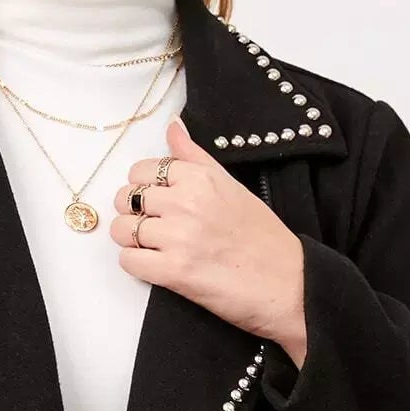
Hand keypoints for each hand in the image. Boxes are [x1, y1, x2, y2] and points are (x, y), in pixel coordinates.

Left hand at [111, 118, 307, 362]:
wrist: (288, 283)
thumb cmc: (262, 236)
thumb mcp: (231, 184)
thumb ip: (194, 156)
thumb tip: (172, 126)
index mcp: (199, 177)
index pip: (140, 170)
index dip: (143, 187)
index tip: (158, 201)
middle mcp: (186, 202)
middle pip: (126, 198)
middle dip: (134, 213)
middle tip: (157, 227)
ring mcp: (178, 237)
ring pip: (121, 230)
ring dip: (132, 241)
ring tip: (158, 248)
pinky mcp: (173, 272)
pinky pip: (128, 261)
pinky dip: (137, 264)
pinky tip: (157, 266)